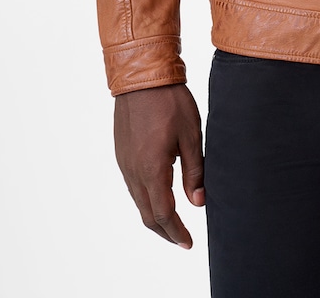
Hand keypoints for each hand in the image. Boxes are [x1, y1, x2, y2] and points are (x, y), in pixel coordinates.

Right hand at [113, 83, 204, 247]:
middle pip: (146, 214)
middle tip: (182, 239)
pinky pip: (132, 186)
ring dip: (154, 216)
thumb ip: (194, 171)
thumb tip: (198, 203)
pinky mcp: (121, 154)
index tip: (188, 242)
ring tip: (173, 221)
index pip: (163, 213)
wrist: (141, 76)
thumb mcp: (191, 135)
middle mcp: (133, 171)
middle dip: (165, 231)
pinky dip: (145, 199)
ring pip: (137, 201)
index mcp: (152, 169)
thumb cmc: (170, 101)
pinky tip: (159, 195)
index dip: (176, 232)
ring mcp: (124, 163)